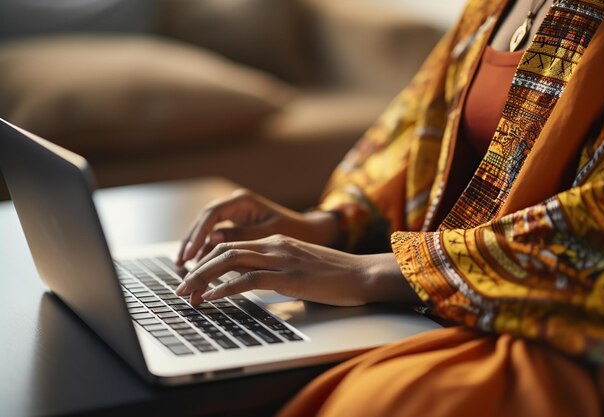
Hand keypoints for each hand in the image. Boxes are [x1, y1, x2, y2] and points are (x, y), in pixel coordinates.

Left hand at [175, 234, 420, 306]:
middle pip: (224, 251)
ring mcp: (281, 258)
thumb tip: (257, 283)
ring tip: (185, 293)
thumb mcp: (302, 267)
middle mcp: (274, 245)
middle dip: (197, 269)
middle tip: (179, 288)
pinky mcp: (288, 276)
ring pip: (230, 262)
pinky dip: (224, 288)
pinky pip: (248, 279)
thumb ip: (278, 270)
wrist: (364, 273)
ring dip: (202, 278)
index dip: (208, 262)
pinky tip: (210, 297)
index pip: (233, 247)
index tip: (193, 279)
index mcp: (277, 242)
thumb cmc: (336, 275)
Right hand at [176, 189, 339, 265]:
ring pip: (208, 231)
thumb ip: (242, 236)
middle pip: (204, 222)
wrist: (312, 232)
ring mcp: (235, 216)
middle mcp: (236, 205)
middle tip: (180, 263)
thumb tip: (212, 238)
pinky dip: (207, 252)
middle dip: (191, 242)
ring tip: (184, 268)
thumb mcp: (269, 234)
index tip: (189, 252)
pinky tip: (199, 268)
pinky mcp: (237, 228)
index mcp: (244, 201)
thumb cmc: (296, 231)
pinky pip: (216, 239)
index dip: (198, 233)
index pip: (212, 214)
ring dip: (196, 249)